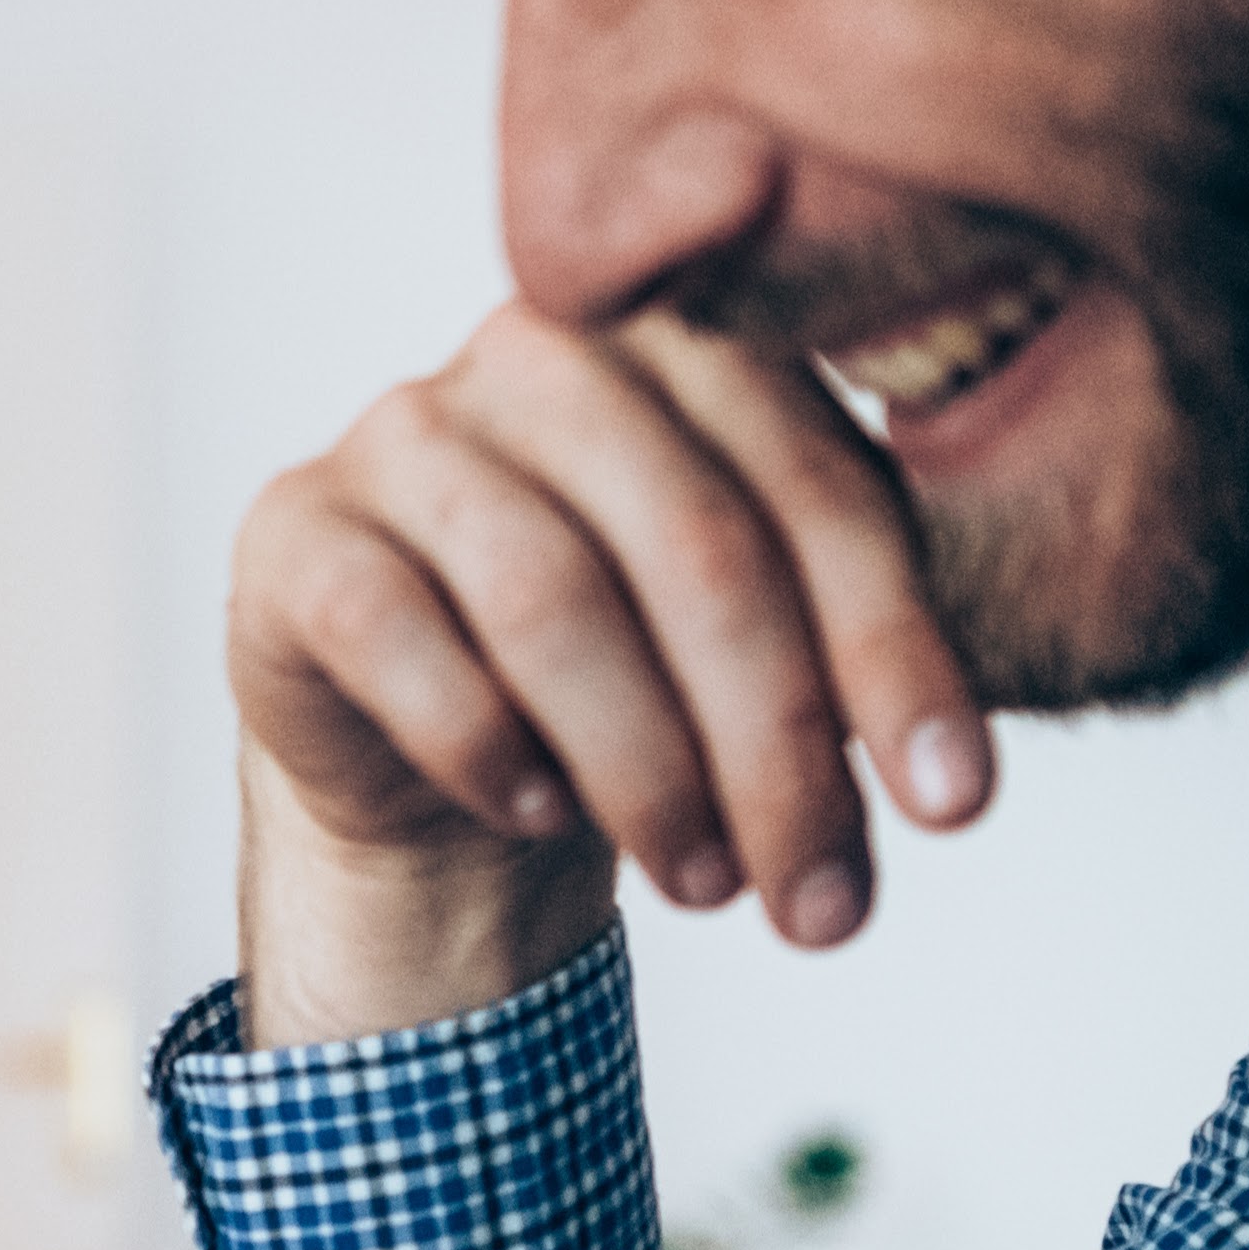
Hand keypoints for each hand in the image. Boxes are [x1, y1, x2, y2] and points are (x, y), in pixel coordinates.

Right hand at [228, 301, 993, 1043]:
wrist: (435, 749)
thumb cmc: (634, 681)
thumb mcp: (769, 652)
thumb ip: (863, 642)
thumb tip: (955, 773)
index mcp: (691, 343)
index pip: (820, 488)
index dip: (895, 655)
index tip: (954, 809)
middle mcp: (542, 355)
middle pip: (695, 546)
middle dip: (774, 749)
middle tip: (821, 907)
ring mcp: (402, 432)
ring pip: (548, 595)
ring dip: (644, 770)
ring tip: (704, 885)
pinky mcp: (293, 532)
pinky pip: (393, 631)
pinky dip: (483, 742)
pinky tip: (539, 814)